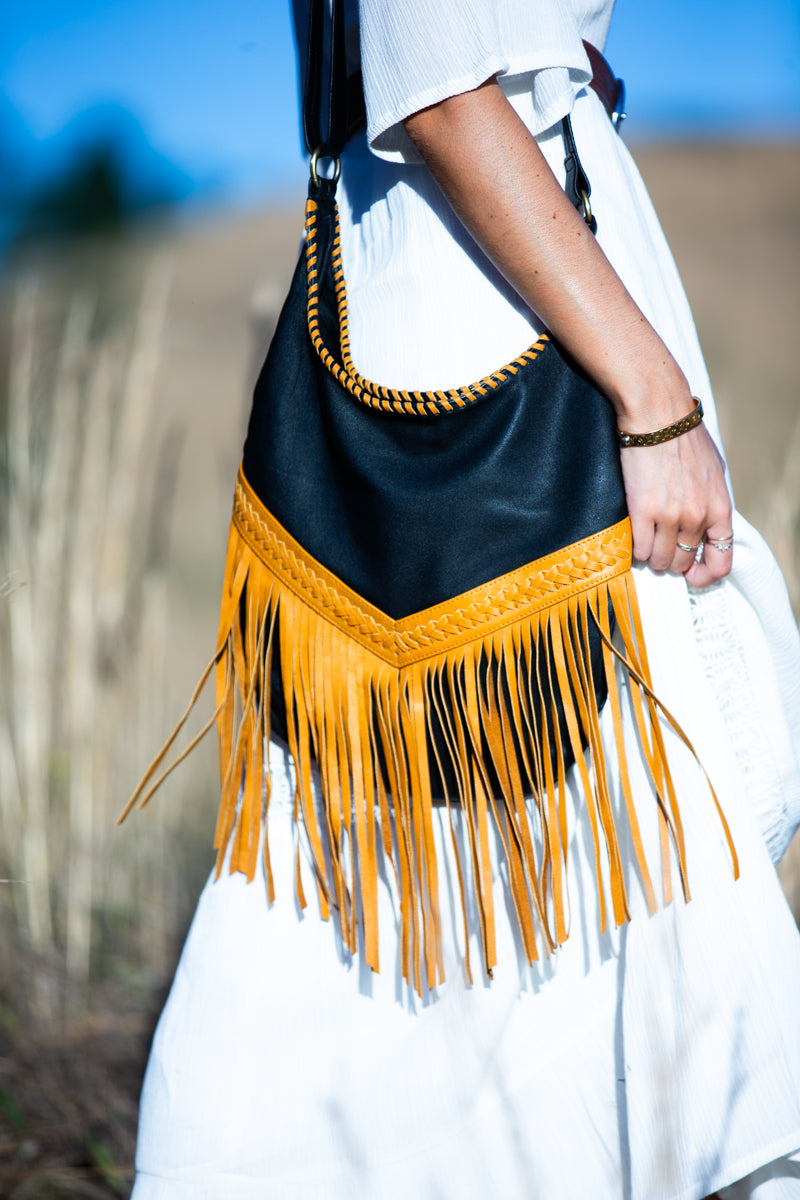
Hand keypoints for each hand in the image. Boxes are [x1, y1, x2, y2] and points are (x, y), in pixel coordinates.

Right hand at [619, 422, 732, 585]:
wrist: (659, 415)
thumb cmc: (684, 437)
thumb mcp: (714, 472)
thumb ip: (712, 503)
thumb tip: (705, 525)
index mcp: (719, 508)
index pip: (721, 561)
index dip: (705, 575)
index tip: (693, 574)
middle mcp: (697, 517)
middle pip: (684, 563)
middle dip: (672, 561)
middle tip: (662, 548)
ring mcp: (670, 517)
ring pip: (660, 560)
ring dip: (652, 557)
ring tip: (647, 543)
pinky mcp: (642, 511)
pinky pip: (639, 548)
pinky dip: (636, 549)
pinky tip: (635, 537)